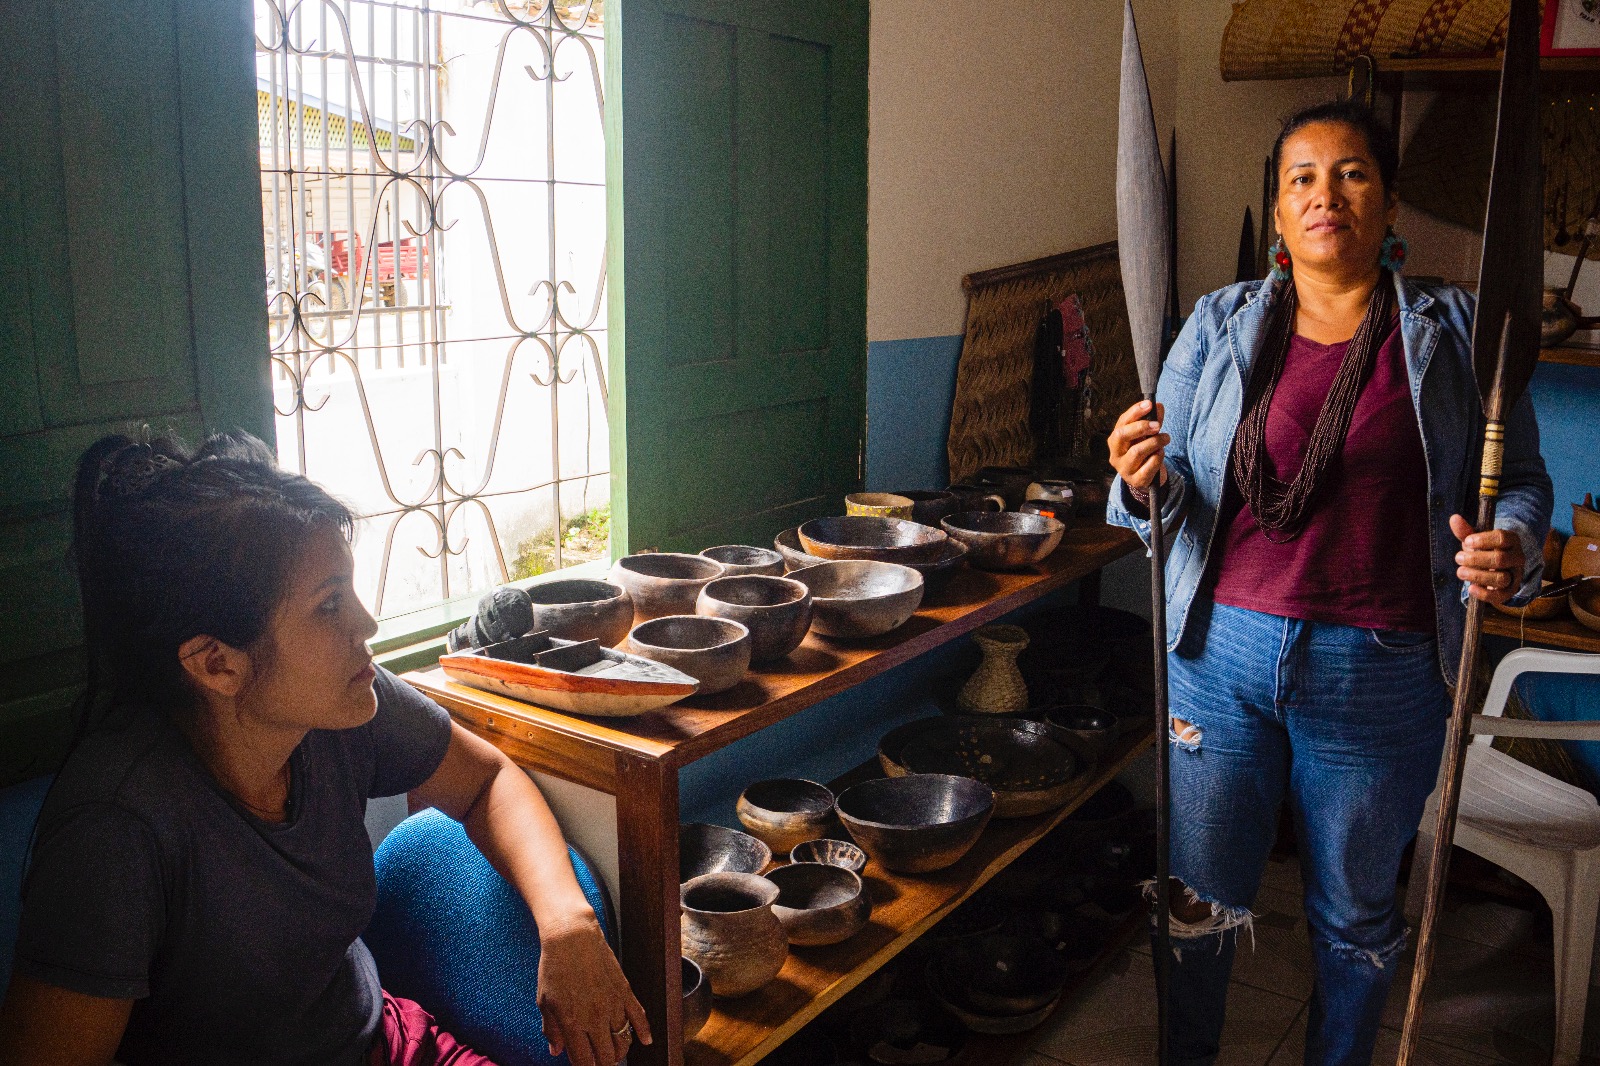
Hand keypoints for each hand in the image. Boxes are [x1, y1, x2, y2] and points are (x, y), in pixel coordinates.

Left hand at [536, 911, 650, 1065]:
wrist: (572, 937)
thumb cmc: (554, 967)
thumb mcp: (544, 1001)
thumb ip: (551, 1029)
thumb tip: (556, 1051)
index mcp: (572, 1023)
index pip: (583, 1061)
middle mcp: (594, 1018)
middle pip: (606, 1056)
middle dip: (603, 1064)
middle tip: (599, 1062)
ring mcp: (612, 1005)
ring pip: (623, 1041)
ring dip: (619, 1052)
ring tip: (614, 1054)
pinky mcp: (624, 991)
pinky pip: (638, 1016)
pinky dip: (644, 1031)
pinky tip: (645, 1040)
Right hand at [1108, 399, 1169, 495]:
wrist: (1144, 477)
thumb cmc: (1144, 451)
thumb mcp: (1146, 435)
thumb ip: (1152, 420)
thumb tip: (1158, 406)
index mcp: (1115, 440)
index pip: (1122, 422)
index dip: (1135, 411)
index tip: (1149, 404)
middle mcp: (1115, 454)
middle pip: (1121, 435)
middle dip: (1140, 427)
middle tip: (1157, 425)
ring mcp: (1124, 469)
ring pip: (1136, 451)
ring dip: (1155, 442)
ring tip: (1166, 438)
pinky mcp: (1136, 480)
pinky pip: (1148, 467)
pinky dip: (1157, 458)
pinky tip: (1161, 453)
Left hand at [1449, 514, 1524, 605]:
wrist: (1495, 568)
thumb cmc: (1484, 550)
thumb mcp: (1475, 540)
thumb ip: (1465, 531)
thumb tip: (1454, 518)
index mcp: (1511, 540)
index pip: (1502, 538)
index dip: (1483, 540)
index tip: (1467, 542)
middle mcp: (1517, 558)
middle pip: (1500, 559)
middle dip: (1475, 559)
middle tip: (1458, 558)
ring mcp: (1515, 575)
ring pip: (1501, 578)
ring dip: (1477, 576)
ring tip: (1460, 572)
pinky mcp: (1509, 591)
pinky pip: (1500, 596)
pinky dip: (1484, 593)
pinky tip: (1470, 588)